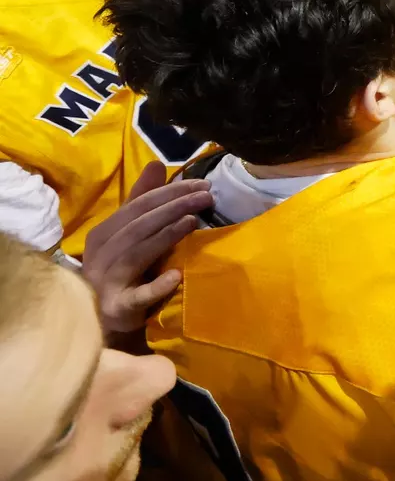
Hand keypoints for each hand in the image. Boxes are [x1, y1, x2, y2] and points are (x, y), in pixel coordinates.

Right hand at [80, 162, 211, 339]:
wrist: (102, 317)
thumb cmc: (120, 269)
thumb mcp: (130, 231)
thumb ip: (143, 199)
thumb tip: (157, 163)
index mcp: (104, 232)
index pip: (139, 206)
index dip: (171, 192)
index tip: (204, 185)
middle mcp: (102, 254)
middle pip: (139, 226)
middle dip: (174, 207)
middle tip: (207, 196)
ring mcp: (107, 281)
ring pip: (137, 254)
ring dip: (166, 236)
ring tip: (194, 221)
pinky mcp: (118, 307)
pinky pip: (137, 296)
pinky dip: (156, 286)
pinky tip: (176, 276)